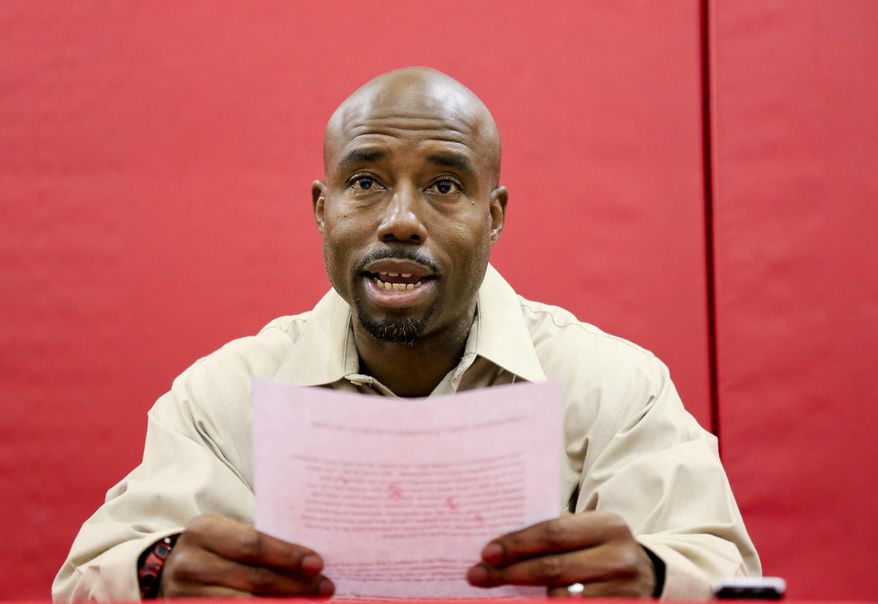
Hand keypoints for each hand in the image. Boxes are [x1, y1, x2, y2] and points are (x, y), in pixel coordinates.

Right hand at [159, 513, 333, 597]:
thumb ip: (261, 544)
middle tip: (325, 587)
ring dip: (284, 603)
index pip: (252, 544)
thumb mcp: (229, 536)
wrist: (173, 572)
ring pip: (245, 603)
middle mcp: (189, 563)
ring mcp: (184, 594)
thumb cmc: (216, 550)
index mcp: (203, 530)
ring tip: (311, 601)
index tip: (317, 563)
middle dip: (294, 585)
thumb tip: (311, 561)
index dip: (287, 555)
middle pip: (253, 578)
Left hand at [466, 511, 655, 597]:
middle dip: (510, 572)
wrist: (649, 578)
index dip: (518, 543)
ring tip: (497, 593)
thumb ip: (556, 532)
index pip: (554, 532)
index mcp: (608, 525)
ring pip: (561, 596)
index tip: (487, 552)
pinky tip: (527, 602)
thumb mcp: (589, 532)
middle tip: (477, 575)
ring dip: (525, 596)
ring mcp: (623, 590)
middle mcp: (619, 557)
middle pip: (553, 567)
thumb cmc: (602, 550)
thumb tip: (501, 543)